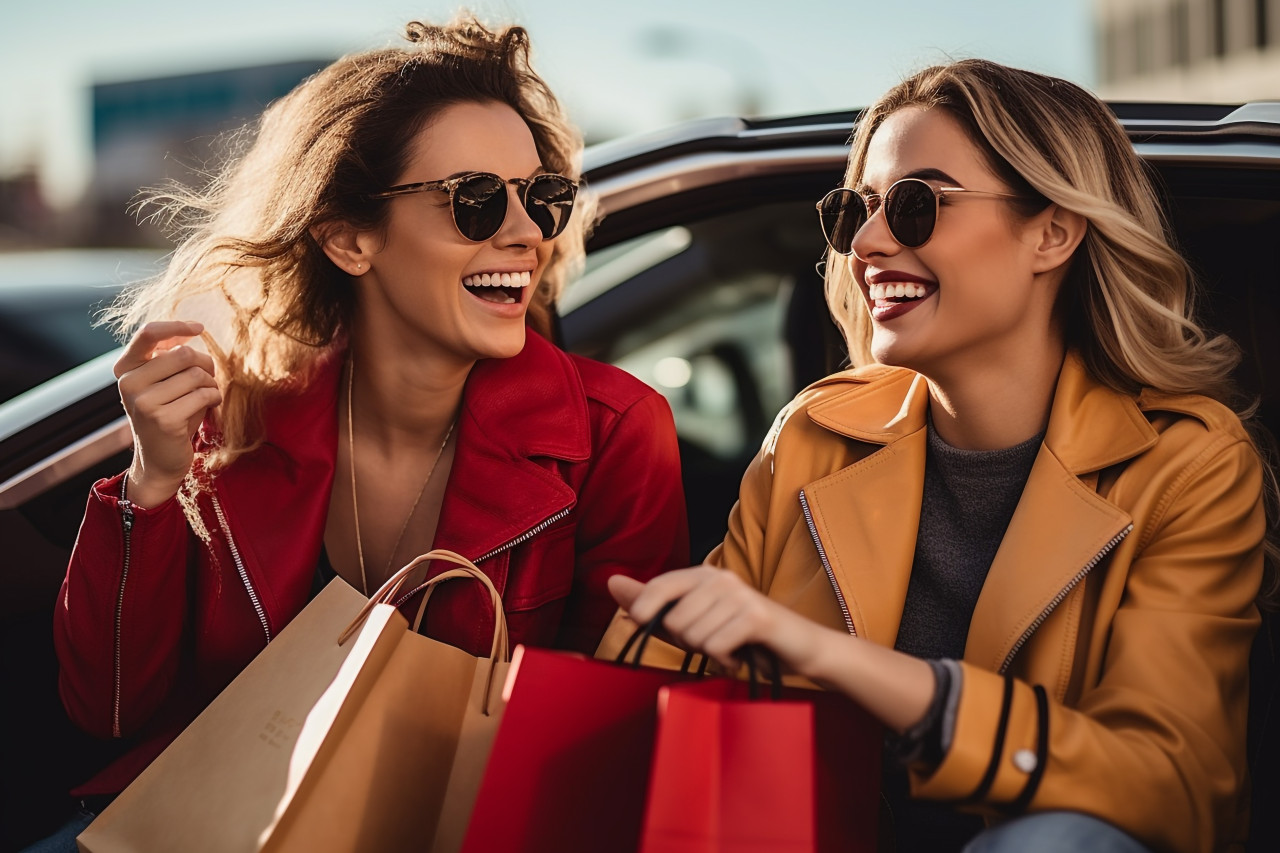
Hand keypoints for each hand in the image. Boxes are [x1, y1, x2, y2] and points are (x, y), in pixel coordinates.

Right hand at [114, 321, 221, 507]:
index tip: (199, 328)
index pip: (148, 333)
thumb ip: (171, 357)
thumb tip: (191, 330)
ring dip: (211, 384)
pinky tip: (209, 407)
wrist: (159, 461)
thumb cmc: (169, 415)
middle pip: (183, 353)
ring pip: (196, 375)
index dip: (177, 326)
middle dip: (205, 364)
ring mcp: (143, 402)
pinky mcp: (163, 419)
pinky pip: (203, 395)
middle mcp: (128, 383)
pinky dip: (214, 398)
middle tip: (207, 379)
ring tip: (206, 396)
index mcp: (126, 369)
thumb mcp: (164, 383)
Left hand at [611, 567, 938, 731]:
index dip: (644, 611)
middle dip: (688, 643)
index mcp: (703, 574)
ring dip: (709, 654)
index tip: (647, 628)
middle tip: (712, 644)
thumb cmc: (743, 639)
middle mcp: (720, 577)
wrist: (801, 650)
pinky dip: (725, 661)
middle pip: (674, 620)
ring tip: (730, 649)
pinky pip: (715, 645)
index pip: (658, 587)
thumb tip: (611, 583)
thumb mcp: (694, 622)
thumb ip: (653, 604)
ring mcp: (739, 594)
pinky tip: (740, 657)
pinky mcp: (755, 616)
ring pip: (693, 636)